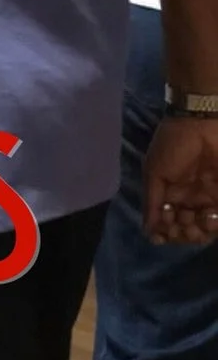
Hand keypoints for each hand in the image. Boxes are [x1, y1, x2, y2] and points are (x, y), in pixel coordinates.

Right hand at [143, 115, 217, 241]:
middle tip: (180, 227)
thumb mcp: (154, 173)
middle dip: (182, 234)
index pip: (167, 223)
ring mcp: (208, 197)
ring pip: (204, 227)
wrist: (200, 124)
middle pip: (186, 229)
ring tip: (195, 222)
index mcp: (170, 195)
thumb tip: (148, 232)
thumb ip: (152, 203)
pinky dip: (213, 223)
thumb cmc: (172, 146)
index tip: (161, 235)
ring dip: (198, 232)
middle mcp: (190, 200)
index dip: (165, 233)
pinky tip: (207, 216)